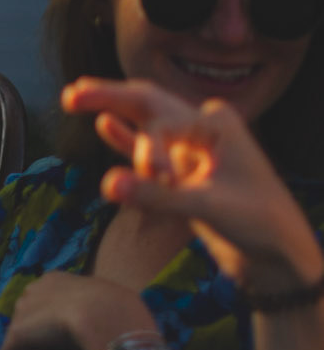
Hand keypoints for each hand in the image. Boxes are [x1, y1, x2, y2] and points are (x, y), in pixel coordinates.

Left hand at [0, 270, 158, 349]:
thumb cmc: (119, 310)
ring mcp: (22, 311)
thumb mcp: (109, 307)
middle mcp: (34, 290)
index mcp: (56, 281)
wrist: (107, 316)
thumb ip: (94, 316)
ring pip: (22, 343)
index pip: (50, 310)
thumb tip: (94, 334)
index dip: (60, 335)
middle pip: (34, 326)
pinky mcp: (15, 334)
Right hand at [64, 78, 323, 292]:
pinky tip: (103, 124)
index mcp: (216, 123)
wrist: (278, 255)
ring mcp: (193, 149)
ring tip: (75, 98)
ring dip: (114, 111)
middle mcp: (204, 128)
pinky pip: (149, 149)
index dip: (147, 152)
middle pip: (148, 103)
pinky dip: (128, 140)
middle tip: (71, 94)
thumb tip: (107, 185)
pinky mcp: (185, 173)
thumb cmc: (258, 224)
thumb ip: (155, 195)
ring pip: (145, 123)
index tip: (158, 181)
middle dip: (110, 96)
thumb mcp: (207, 206)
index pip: (161, 123)